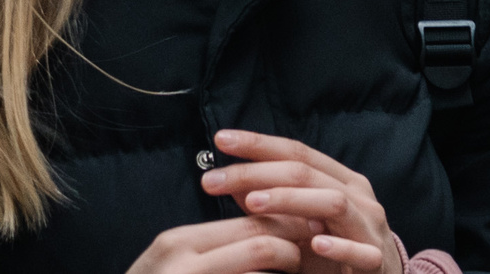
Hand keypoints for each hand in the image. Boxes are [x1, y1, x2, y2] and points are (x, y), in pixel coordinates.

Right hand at [124, 216, 307, 273]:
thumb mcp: (174, 266)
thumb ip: (210, 248)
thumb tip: (259, 230)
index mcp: (178, 243)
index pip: (245, 220)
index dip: (284, 222)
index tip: (310, 226)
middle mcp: (183, 262)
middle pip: (259, 240)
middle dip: (295, 244)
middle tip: (315, 250)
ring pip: (261, 268)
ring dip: (289, 268)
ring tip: (303, 271)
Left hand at [201, 128, 405, 272]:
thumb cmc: (337, 255)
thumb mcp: (301, 227)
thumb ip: (273, 207)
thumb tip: (232, 185)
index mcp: (342, 180)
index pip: (298, 152)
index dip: (259, 143)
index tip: (221, 140)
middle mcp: (358, 196)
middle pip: (307, 173)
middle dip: (257, 173)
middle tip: (215, 179)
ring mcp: (370, 228)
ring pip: (333, 203)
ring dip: (291, 200)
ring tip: (252, 203)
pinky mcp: (376, 261)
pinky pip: (360, 251)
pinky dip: (338, 247)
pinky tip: (316, 245)